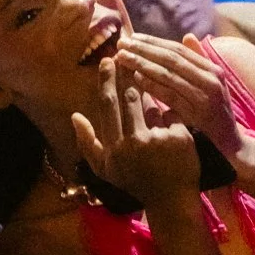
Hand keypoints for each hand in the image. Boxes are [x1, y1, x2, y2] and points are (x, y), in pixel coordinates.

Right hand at [72, 56, 201, 210]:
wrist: (170, 200)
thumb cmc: (135, 181)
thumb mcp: (105, 169)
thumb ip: (87, 143)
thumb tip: (75, 116)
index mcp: (113, 147)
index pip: (108, 105)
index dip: (107, 80)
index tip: (108, 60)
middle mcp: (133, 142)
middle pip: (130, 97)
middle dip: (129, 74)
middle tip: (128, 54)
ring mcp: (157, 140)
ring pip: (151, 103)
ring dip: (150, 90)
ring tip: (148, 71)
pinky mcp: (179, 138)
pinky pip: (171, 113)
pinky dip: (169, 112)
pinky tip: (171, 110)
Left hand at [116, 33, 242, 156]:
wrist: (231, 144)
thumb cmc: (215, 113)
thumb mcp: (210, 85)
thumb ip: (198, 62)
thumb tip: (188, 36)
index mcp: (212, 69)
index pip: (179, 49)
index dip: (154, 41)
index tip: (132, 37)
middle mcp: (211, 79)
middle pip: (172, 59)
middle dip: (145, 49)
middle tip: (122, 44)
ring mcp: (206, 96)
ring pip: (170, 75)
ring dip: (144, 64)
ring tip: (123, 58)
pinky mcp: (199, 114)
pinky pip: (171, 96)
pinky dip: (153, 85)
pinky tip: (136, 79)